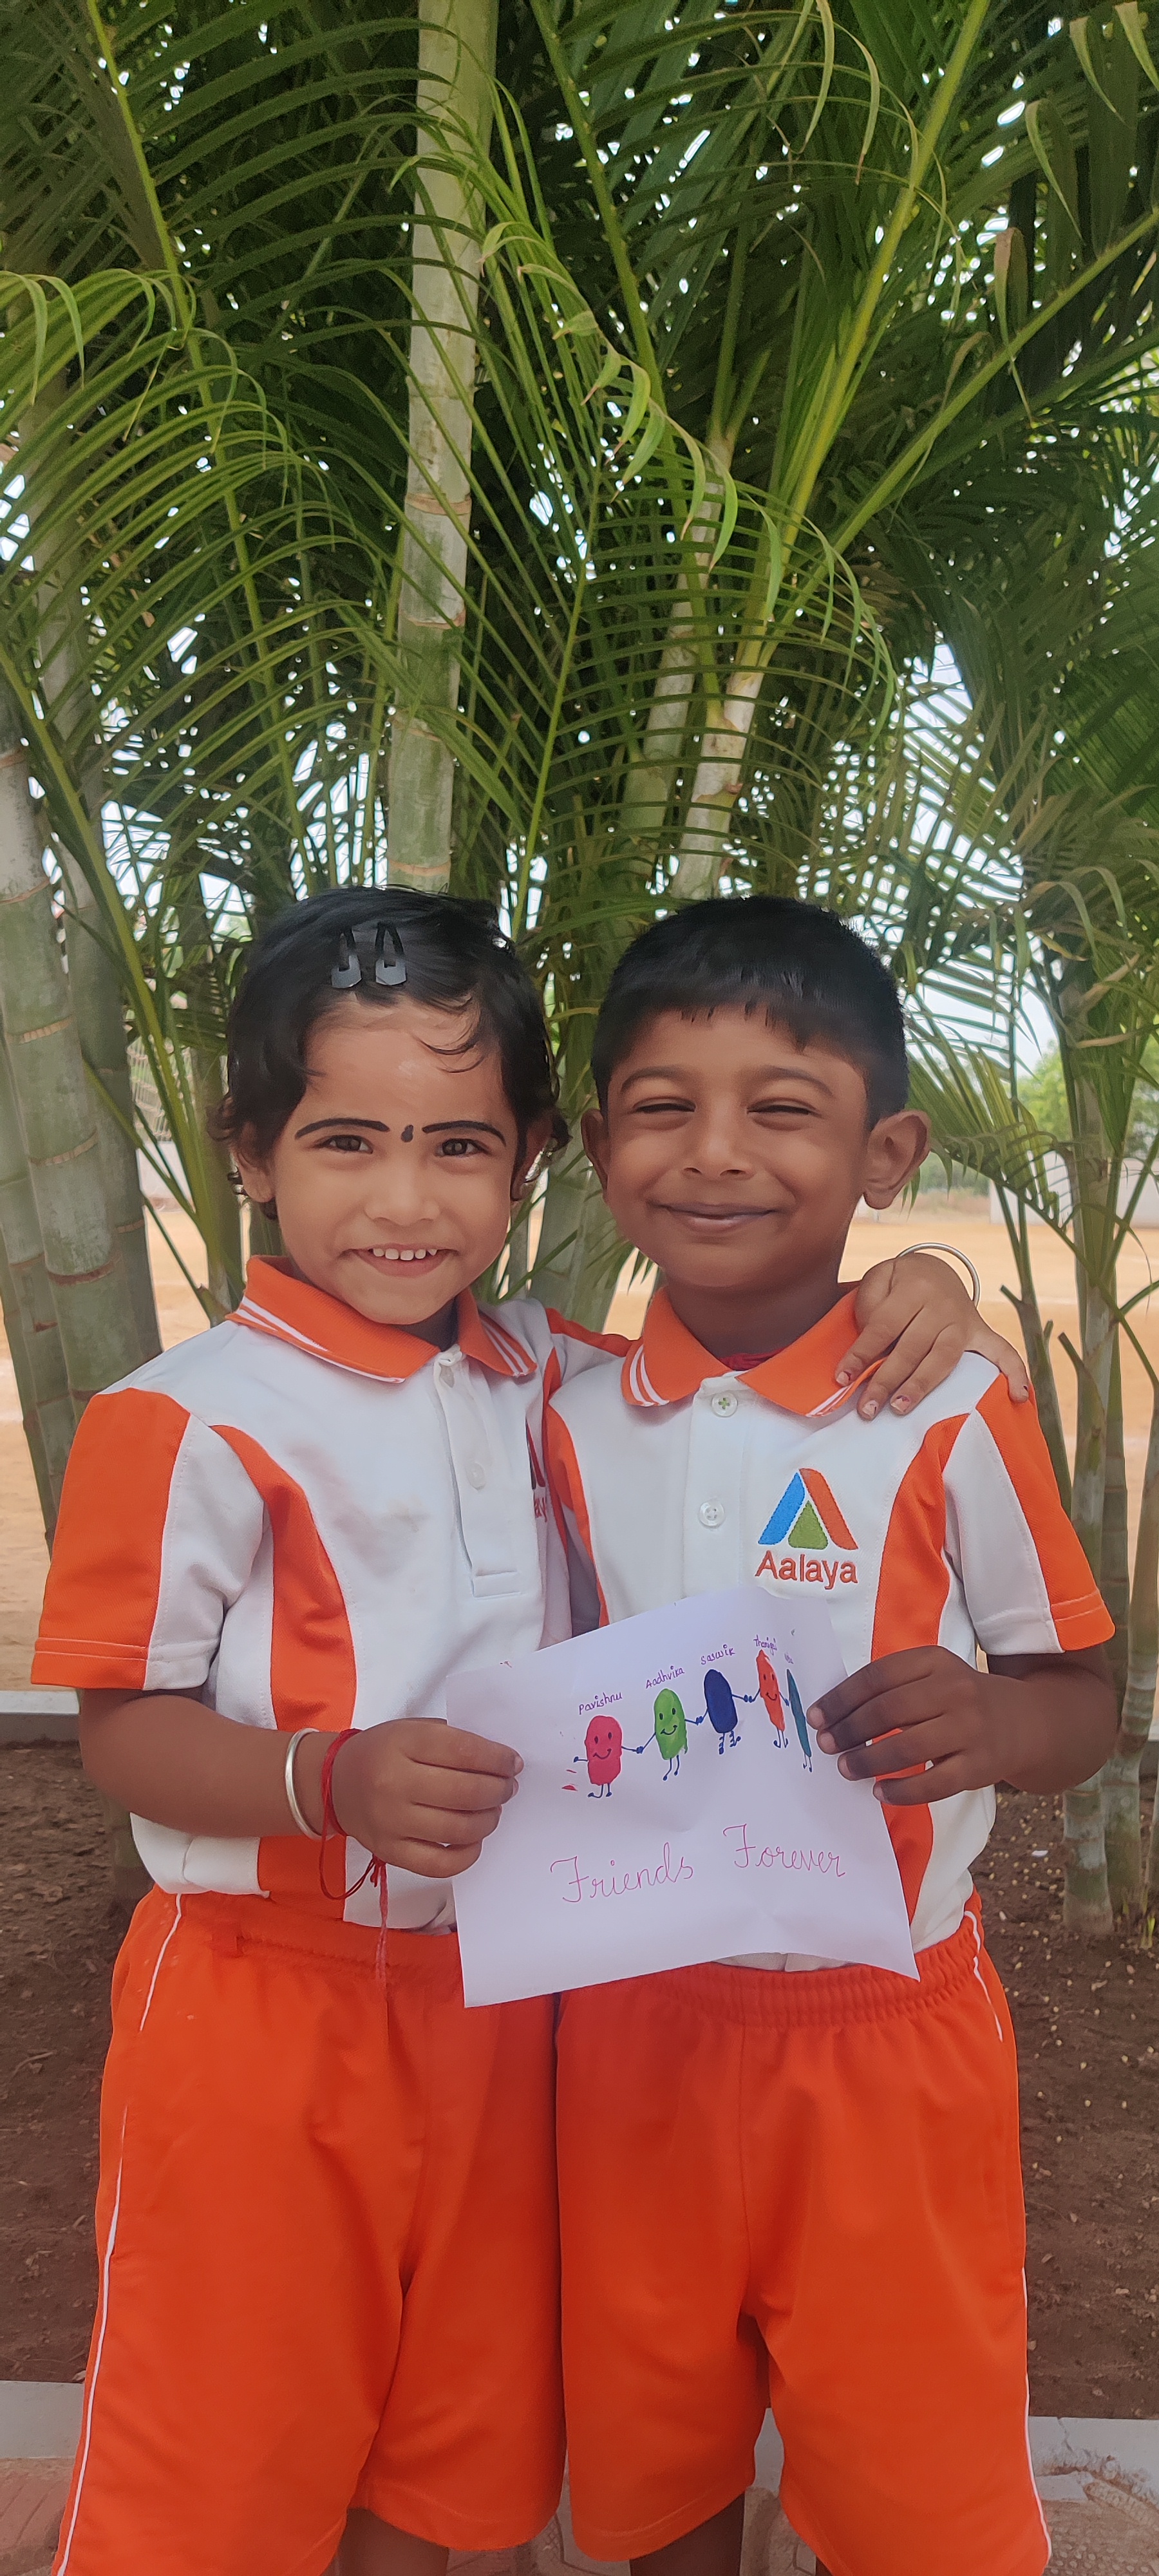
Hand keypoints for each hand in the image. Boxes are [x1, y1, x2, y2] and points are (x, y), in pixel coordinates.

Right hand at [312, 1720, 520, 1876]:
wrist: (336, 1783)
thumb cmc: (383, 1752)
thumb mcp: (412, 1730)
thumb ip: (453, 1740)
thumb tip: (500, 1762)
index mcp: (403, 1744)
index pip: (464, 1752)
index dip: (497, 1759)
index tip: (513, 1763)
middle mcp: (394, 1783)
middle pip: (465, 1792)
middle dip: (498, 1790)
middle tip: (507, 1788)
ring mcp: (391, 1822)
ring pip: (458, 1829)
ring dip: (488, 1820)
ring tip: (492, 1811)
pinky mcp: (390, 1852)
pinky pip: (441, 1864)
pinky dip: (467, 1854)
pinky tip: (474, 1839)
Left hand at [810, 1647, 1020, 1804]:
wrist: (1023, 1722)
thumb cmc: (960, 1699)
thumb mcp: (933, 1676)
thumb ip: (892, 1686)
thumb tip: (834, 1715)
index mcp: (935, 1661)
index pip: (878, 1676)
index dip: (842, 1698)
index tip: (817, 1717)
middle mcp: (955, 1690)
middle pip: (889, 1710)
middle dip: (850, 1729)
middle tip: (827, 1745)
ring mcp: (969, 1729)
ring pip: (908, 1746)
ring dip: (868, 1759)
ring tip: (846, 1768)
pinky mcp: (979, 1766)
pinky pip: (933, 1783)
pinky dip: (901, 1790)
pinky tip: (880, 1791)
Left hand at [837, 1254, 1029, 1419]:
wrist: (935, 1269)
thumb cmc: (899, 1282)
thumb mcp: (879, 1277)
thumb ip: (868, 1303)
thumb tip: (867, 1344)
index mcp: (914, 1287)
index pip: (883, 1326)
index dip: (861, 1354)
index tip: (843, 1379)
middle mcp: (943, 1306)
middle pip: (912, 1348)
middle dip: (886, 1380)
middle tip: (867, 1408)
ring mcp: (964, 1321)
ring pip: (943, 1359)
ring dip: (922, 1386)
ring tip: (900, 1409)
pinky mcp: (980, 1334)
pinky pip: (1003, 1352)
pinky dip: (1015, 1373)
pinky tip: (1020, 1396)